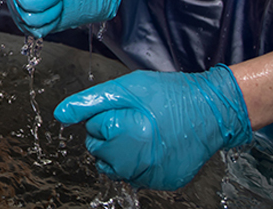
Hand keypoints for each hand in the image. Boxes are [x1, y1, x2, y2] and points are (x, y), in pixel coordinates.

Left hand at [55, 65, 251, 190]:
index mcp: (128, 134)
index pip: (93, 128)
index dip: (107, 114)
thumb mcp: (125, 88)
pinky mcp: (165, 183)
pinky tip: (154, 147)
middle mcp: (139, 162)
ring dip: (120, 152)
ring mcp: (153, 176)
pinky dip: (139, 163)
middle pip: (98, 151)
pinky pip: (135, 176)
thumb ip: (89, 102)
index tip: (129, 108)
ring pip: (114, 167)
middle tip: (137, 119)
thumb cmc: (168, 94)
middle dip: (109, 134)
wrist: (212, 111)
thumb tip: (60, 115)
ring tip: (143, 133)